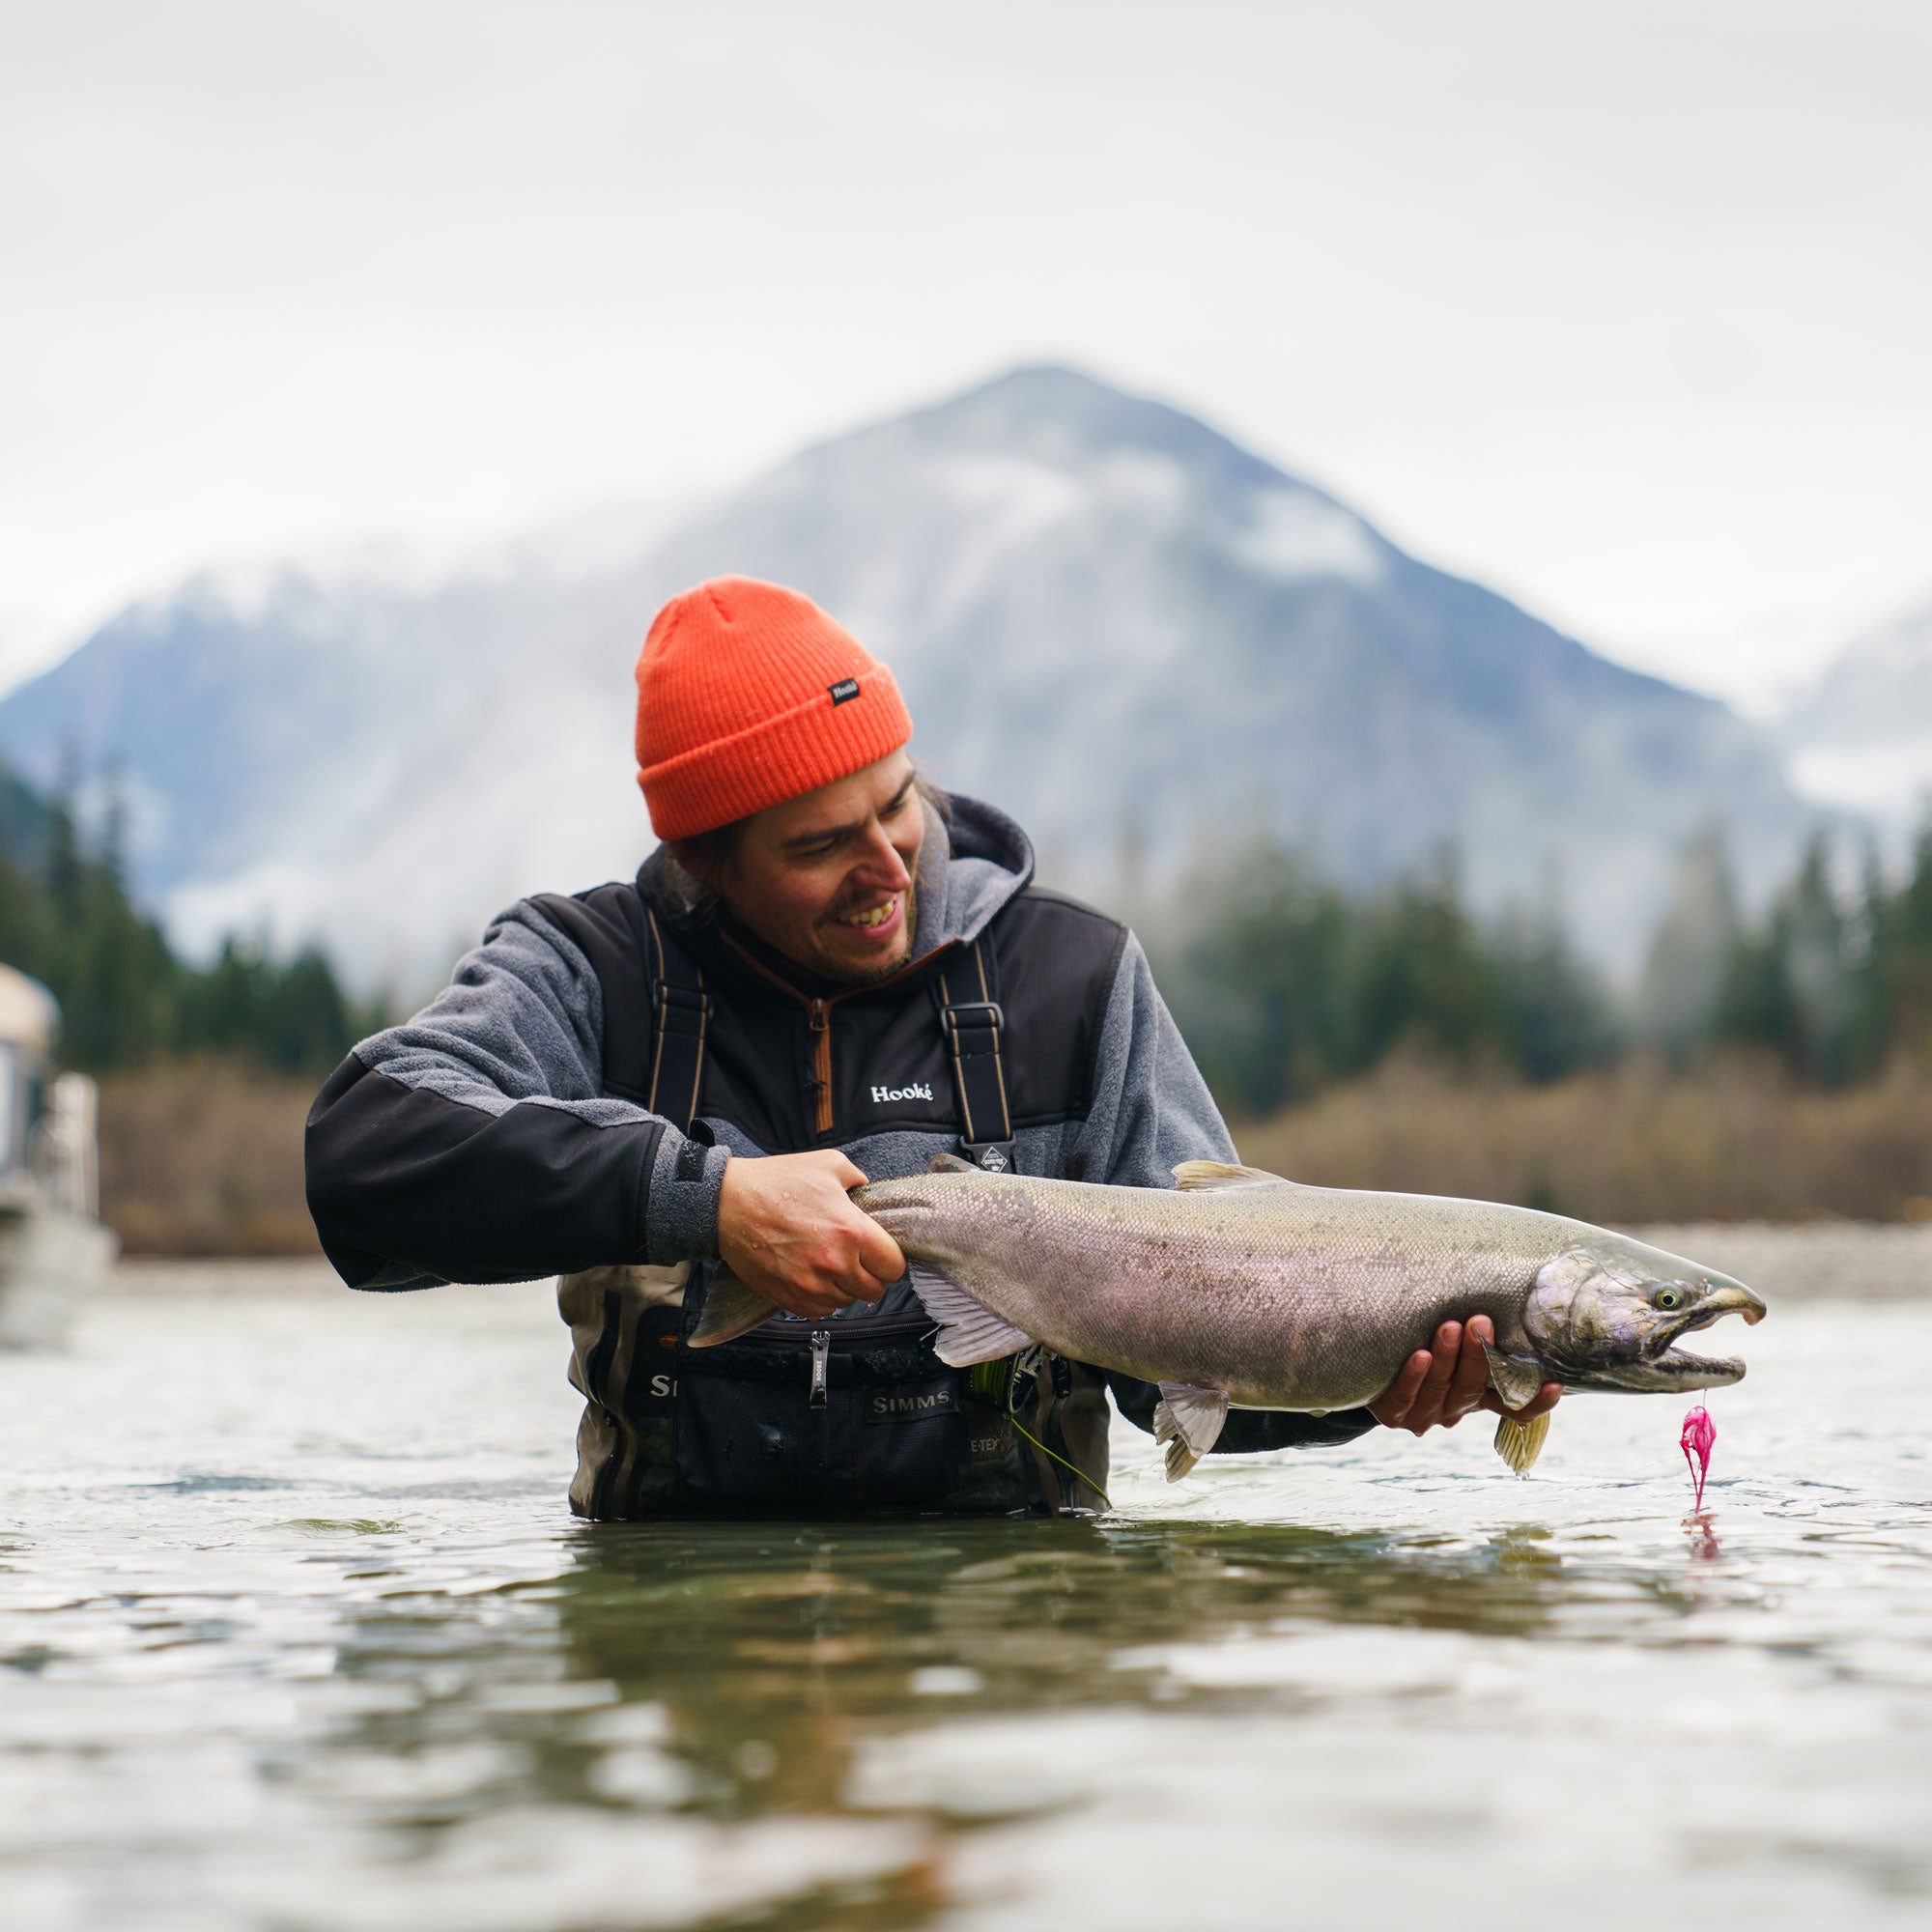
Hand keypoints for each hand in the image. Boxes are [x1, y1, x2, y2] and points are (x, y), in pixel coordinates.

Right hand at [715, 1149, 904, 1319]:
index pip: (893, 1266)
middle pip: (874, 1291)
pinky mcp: (788, 1297)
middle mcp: (833, 1263)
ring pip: (847, 1303)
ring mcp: (809, 1285)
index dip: (889, 1258)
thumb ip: (859, 1180)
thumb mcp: (829, 1165)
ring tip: (831, 1265)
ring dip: (845, 1288)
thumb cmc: (777, 1181)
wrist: (728, 1203)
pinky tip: (814, 1276)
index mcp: (850, 1231)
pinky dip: (821, 1298)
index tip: (879, 1251)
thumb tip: (869, 1194)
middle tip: (857, 1259)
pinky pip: (820, 1311)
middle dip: (870, 1275)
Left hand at [1368, 1315, 1562, 1436]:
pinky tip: (1419, 1355)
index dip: (1535, 1402)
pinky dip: (1413, 1376)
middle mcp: (1455, 1410)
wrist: (1370, 1366)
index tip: (1554, 1384)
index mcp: (1477, 1396)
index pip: (1514, 1408)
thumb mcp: (1454, 1343)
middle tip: (1481, 1322)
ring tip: (1450, 1326)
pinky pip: (1404, 1396)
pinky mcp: (1394, 1413)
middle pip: (1473, 1390)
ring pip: (1441, 1390)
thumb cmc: (1422, 1341)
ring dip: (1448, 1358)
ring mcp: (1425, 1414)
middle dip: (1478, 1355)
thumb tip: (1503, 1286)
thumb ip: (1476, 1332)